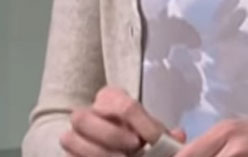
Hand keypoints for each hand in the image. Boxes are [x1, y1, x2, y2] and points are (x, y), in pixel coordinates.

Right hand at [62, 86, 183, 156]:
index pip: (123, 105)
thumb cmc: (139, 137)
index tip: (148, 139)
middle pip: (84, 117)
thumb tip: (178, 136)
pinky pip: (70, 156)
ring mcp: (74, 133)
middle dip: (110, 135)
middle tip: (133, 148)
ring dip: (97, 152)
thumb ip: (163, 134)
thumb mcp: (153, 133)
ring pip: (70, 138)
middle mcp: (88, 112)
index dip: (138, 123)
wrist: (123, 147)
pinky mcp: (69, 152)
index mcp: (111, 98)